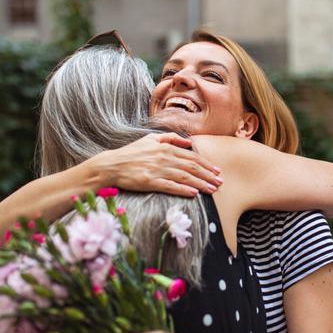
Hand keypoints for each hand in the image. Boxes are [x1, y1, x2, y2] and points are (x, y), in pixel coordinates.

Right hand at [89, 133, 221, 196]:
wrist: (111, 165)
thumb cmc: (131, 153)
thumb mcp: (150, 139)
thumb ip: (170, 138)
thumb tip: (189, 143)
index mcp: (166, 148)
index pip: (192, 157)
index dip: (206, 164)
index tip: (217, 171)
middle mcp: (164, 158)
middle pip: (192, 167)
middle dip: (208, 175)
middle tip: (220, 183)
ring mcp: (157, 170)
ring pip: (185, 177)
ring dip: (201, 184)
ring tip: (212, 190)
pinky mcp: (150, 182)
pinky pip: (170, 186)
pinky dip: (183, 190)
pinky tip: (194, 193)